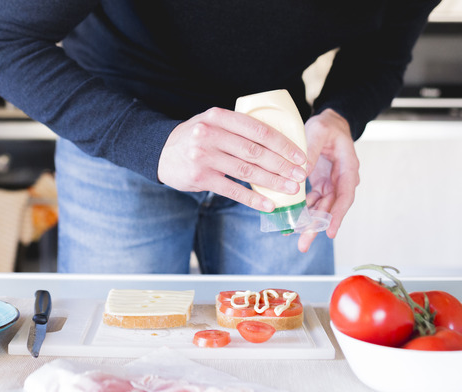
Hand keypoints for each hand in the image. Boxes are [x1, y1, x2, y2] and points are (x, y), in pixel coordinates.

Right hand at [157, 107, 307, 211]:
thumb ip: (238, 128)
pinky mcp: (200, 177)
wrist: (161, 152)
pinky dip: (253, 198)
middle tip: (300, 175)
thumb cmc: (196, 137)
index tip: (299, 156)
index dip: (282, 144)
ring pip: (246, 171)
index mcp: (218, 116)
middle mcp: (210, 134)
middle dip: (282, 165)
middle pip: (255, 151)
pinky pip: (233, 189)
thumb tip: (279, 144)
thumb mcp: (213, 122)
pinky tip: (269, 204)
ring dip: (272, 182)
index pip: (258, 130)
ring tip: (290, 189)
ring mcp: (204, 156)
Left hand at [297, 108, 359, 252]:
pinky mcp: (321, 184)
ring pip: (322, 208)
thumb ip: (310, 152)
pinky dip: (303, 211)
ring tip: (295, 238)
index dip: (337, 215)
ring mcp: (331, 184)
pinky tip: (291, 222)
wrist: (329, 123)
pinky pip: (313, 202)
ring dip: (309, 223)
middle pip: (331, 208)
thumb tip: (299, 174)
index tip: (330, 232)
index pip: (345, 195)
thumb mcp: (317, 132)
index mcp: (348, 167)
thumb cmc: (326, 126)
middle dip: (318, 226)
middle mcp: (342, 179)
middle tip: (304, 244)